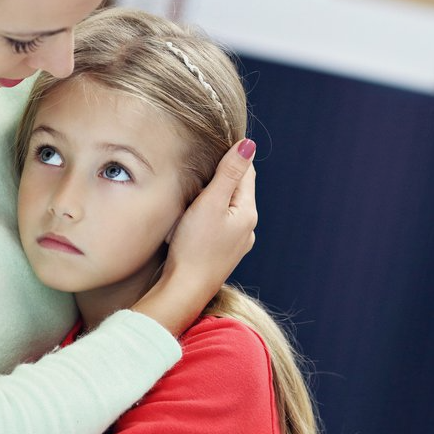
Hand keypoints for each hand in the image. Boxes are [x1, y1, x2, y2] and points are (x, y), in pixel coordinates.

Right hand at [132, 139, 256, 334]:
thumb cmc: (195, 246)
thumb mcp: (211, 203)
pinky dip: (208, 216)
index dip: (231, 157)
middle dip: (221, 177)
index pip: (246, 173)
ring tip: (194, 189)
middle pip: (237, 191)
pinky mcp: (220, 254)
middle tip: (200, 164)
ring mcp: (234, 243)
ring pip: (227, 209)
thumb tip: (248, 145)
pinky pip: (218, 226)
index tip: (213, 146)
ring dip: (214, 198)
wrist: (185, 289)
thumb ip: (228, 173)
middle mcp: (246, 228)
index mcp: (247, 212)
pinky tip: (193, 218)